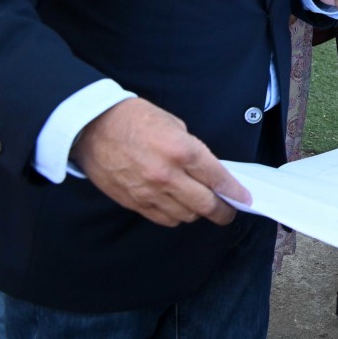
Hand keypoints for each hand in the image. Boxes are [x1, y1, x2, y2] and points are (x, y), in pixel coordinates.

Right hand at [71, 98, 248, 227]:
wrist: (92, 127)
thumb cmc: (135, 119)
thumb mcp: (175, 125)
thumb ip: (193, 150)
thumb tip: (208, 171)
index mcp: (182, 151)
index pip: (218, 179)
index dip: (235, 192)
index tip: (245, 199)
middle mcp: (167, 176)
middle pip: (205, 205)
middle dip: (223, 211)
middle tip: (229, 211)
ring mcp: (149, 192)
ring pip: (185, 216)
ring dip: (197, 213)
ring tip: (201, 204)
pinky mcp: (133, 202)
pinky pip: (163, 219)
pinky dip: (176, 216)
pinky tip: (179, 207)